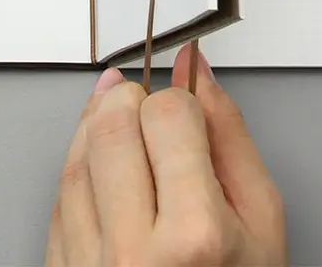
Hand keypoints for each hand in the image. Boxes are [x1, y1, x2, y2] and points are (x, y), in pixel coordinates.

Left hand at [45, 44, 286, 266]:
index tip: (187, 109)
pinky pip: (59, 196)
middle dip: (133, 99)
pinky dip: (82, 165)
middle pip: (111, 124)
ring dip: (102, 124)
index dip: (180, 98)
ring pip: (77, 154)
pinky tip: (108, 166)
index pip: (167, 114)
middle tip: (155, 114)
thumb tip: (200, 73)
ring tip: (132, 129)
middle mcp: (133, 253)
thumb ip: (230, 137)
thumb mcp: (262, 223)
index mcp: (196, 238)